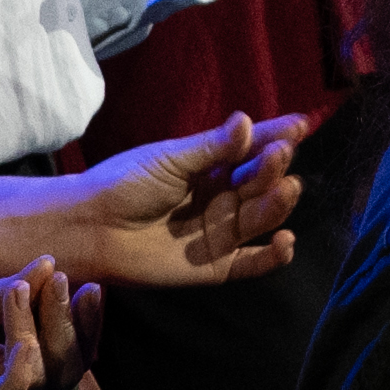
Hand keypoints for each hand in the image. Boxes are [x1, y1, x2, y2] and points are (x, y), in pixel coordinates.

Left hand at [0, 114, 307, 292]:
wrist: (90, 228)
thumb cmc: (124, 184)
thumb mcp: (170, 159)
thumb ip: (211, 147)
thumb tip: (248, 122)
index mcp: (211, 165)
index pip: (252, 149)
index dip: (276, 137)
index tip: (300, 125)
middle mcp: (222, 197)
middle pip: (261, 182)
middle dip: (274, 168)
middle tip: (279, 155)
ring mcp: (221, 232)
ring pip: (262, 218)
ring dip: (278, 205)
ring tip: (285, 190)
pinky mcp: (216, 267)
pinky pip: (252, 264)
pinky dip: (273, 256)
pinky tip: (285, 242)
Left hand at [0, 267, 89, 389]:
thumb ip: (7, 293)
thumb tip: (50, 264)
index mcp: (14, 374)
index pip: (64, 356)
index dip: (82, 326)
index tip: (91, 287)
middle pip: (62, 374)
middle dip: (70, 329)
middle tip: (67, 283)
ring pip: (40, 389)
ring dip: (44, 339)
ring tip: (33, 293)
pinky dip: (21, 373)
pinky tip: (24, 342)